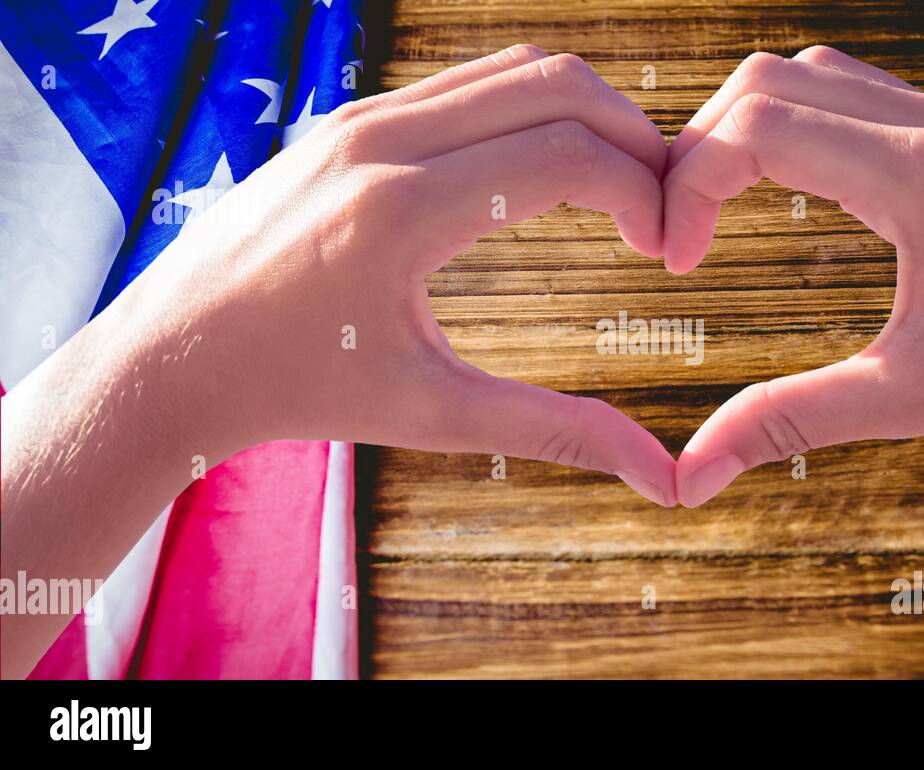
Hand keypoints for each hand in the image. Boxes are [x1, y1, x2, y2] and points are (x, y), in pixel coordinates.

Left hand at [73, 45, 675, 502]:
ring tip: (619, 186)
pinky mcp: (349, 116)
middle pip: (556, 82)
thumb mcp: (432, 414)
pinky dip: (530, 110)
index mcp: (401, 211)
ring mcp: (359, 116)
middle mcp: (380, 140)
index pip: (568, 154)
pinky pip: (467, 83)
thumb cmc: (298, 391)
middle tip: (662, 204)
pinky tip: (546, 173)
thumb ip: (555, 432)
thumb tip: (659, 476)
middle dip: (633, 135)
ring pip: (514, 67)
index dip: (644, 191)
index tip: (665, 248)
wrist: (172, 355)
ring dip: (584, 113)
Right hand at [662, 48, 923, 643]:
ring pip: (816, 75)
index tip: (676, 261)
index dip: (686, 186)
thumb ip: (788, 422)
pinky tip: (799, 195)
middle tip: (683, 230)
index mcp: (915, 176)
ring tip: (725, 209)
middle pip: (767, 80)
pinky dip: (805, 126)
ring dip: (752, 127)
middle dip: (701, 147)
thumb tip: (690, 479)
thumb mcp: (907, 398)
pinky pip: (863, 95)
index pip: (752, 127)